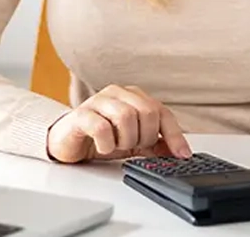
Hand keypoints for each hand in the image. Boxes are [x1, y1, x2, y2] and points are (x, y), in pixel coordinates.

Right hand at [45, 84, 191, 163]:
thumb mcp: (133, 142)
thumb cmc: (100, 137)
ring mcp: (98, 101)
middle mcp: (118, 94)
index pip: (162, 111)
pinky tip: (103, 147)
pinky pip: (101, 128)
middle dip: (144, 137)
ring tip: (116, 146)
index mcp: (133, 96)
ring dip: (125, 140)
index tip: (182, 155)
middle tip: (133, 147)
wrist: (67, 141)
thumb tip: (178, 151)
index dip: (174, 135)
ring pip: (126, 117)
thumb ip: (155, 143)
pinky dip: (107, 144)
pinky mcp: (80, 114)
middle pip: (147, 112)